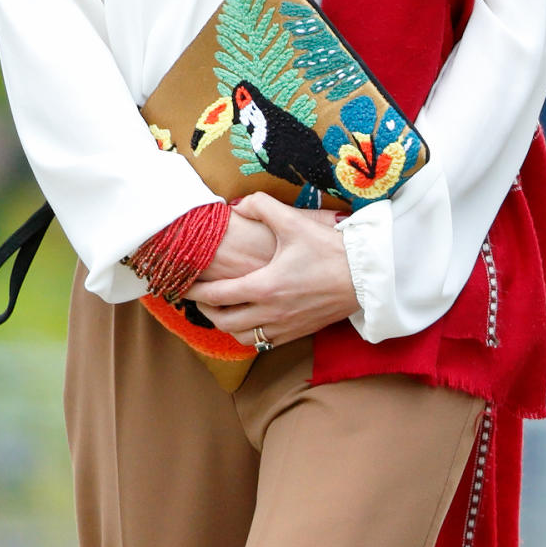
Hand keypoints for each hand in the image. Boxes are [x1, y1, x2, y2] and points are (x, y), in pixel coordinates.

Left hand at [184, 193, 358, 348]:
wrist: (364, 276)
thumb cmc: (329, 249)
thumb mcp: (293, 222)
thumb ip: (261, 207)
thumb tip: (237, 204)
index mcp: (264, 287)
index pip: (216, 295)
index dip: (194, 291)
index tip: (181, 285)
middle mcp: (271, 313)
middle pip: (223, 322)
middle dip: (205, 311)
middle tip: (197, 298)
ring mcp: (285, 327)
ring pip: (242, 337)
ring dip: (226, 325)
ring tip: (220, 309)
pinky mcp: (298, 333)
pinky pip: (263, 342)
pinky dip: (249, 334)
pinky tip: (249, 319)